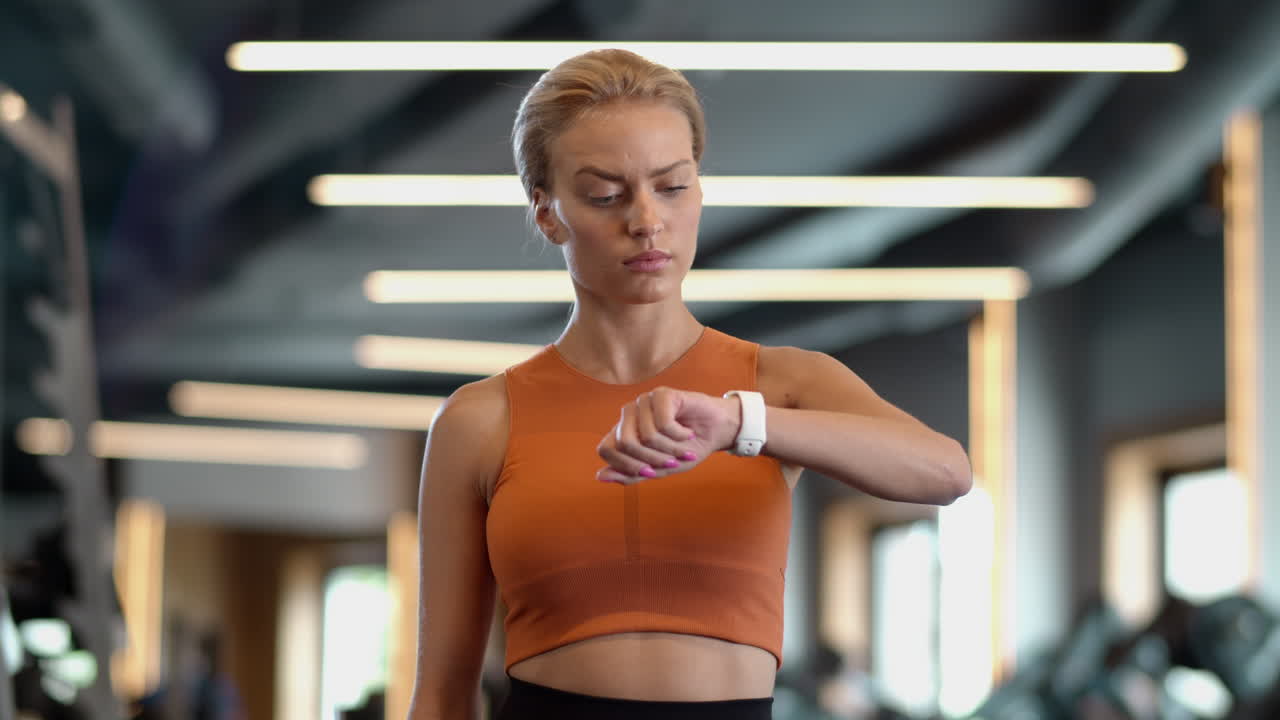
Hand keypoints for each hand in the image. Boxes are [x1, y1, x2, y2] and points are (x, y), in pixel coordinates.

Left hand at [596, 386, 741, 483]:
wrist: (716, 433)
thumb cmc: (686, 449)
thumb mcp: (660, 470)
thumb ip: (630, 475)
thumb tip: (599, 476)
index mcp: (624, 431)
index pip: (605, 448)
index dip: (625, 466)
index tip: (650, 473)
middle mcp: (629, 414)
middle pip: (626, 443)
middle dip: (652, 459)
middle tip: (672, 462)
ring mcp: (644, 402)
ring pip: (647, 435)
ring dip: (670, 449)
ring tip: (683, 447)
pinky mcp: (662, 394)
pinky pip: (663, 424)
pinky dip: (679, 435)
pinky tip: (687, 432)